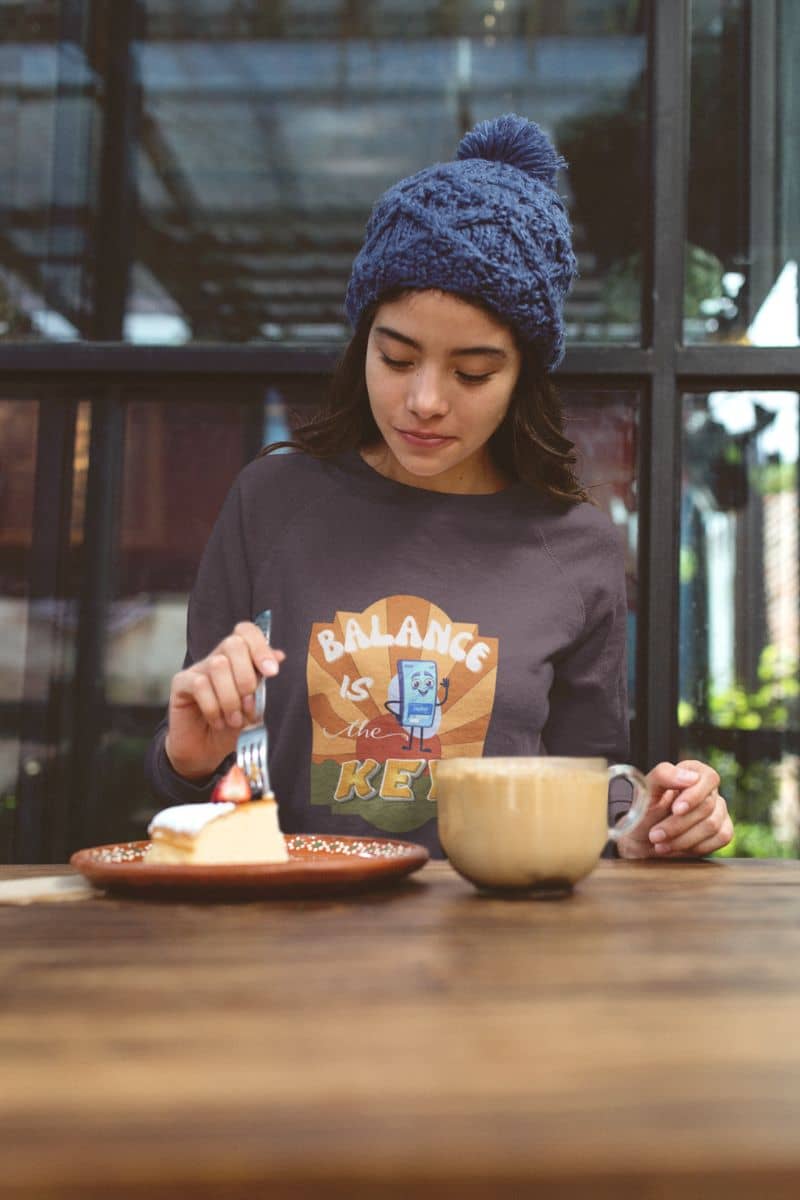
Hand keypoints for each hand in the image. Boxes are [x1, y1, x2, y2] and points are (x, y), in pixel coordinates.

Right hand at [164, 622, 284, 780]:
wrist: (206, 752)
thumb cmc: (232, 727)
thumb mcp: (256, 705)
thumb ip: (264, 680)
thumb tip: (279, 655)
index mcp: (239, 659)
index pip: (246, 632)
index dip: (260, 647)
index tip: (272, 672)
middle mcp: (218, 658)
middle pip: (233, 644)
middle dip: (247, 677)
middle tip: (248, 705)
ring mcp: (198, 669)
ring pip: (218, 665)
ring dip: (230, 698)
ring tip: (234, 719)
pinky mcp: (180, 683)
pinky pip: (199, 684)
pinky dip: (213, 707)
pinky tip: (218, 721)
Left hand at [617, 759, 733, 859]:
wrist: (641, 840)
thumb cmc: (643, 811)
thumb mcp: (645, 790)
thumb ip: (663, 775)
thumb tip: (691, 777)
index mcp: (692, 771)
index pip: (708, 778)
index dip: (694, 795)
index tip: (676, 810)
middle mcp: (708, 790)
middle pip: (707, 806)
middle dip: (678, 824)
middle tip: (655, 835)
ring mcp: (719, 811)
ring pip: (712, 825)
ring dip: (683, 839)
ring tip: (660, 844)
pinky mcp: (723, 831)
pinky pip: (721, 838)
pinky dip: (695, 847)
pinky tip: (677, 847)